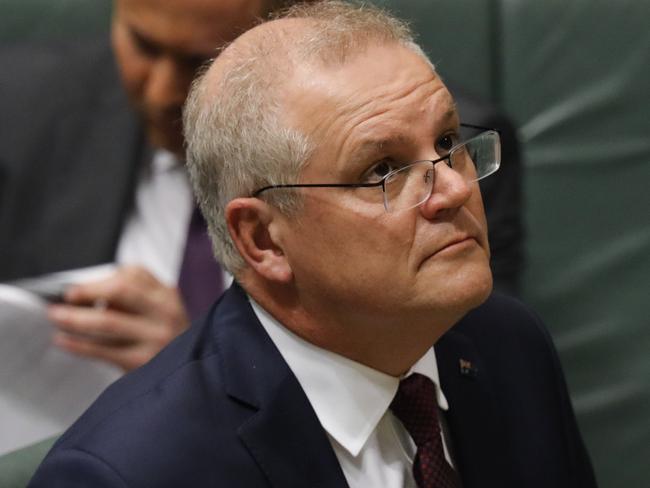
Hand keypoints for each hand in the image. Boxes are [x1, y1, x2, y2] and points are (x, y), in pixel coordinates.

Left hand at [48, 266, 188, 370]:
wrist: (191, 372)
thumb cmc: (169, 340)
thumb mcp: (163, 311)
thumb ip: (135, 297)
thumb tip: (88, 295)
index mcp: (168, 296)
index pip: (133, 275)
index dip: (101, 279)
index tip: (78, 287)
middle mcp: (165, 313)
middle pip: (121, 291)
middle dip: (87, 291)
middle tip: (67, 297)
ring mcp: (155, 338)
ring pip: (108, 321)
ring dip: (75, 318)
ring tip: (56, 317)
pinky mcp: (143, 362)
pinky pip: (103, 350)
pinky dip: (78, 345)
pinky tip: (63, 341)